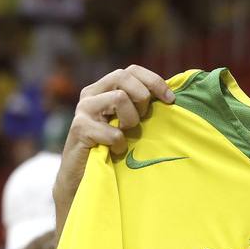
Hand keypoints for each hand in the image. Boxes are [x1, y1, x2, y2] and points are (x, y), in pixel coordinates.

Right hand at [55, 65, 174, 228]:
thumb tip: (171, 96)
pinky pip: (113, 131)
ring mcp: (83, 110)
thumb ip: (139, 105)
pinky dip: (120, 143)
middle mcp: (91, 94)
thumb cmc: (111, 148)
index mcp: (103, 89)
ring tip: (125, 134)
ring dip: (131, 120)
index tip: (170, 100)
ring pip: (119, 98)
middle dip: (142, 97)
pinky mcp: (79, 128)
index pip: (132, 70)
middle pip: (123, 76)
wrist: (83, 178)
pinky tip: (115, 150)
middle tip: (142, 118)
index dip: (154, 81)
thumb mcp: (127, 122)